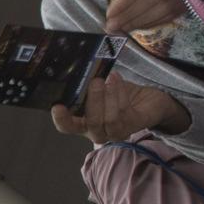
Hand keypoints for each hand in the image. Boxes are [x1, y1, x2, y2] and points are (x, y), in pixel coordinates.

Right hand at [50, 73, 189, 143]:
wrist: (145, 99)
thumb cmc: (116, 94)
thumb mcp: (98, 89)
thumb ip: (86, 86)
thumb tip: (77, 71)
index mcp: (84, 123)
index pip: (67, 127)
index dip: (61, 119)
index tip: (57, 106)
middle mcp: (98, 132)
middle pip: (91, 123)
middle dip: (93, 101)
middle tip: (95, 81)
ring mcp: (117, 131)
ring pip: (110, 118)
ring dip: (109, 96)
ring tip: (110, 77)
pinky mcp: (134, 125)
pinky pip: (125, 112)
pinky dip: (120, 93)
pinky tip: (117, 80)